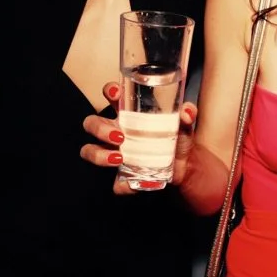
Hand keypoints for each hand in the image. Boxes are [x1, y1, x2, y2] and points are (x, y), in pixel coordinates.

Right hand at [81, 80, 196, 193]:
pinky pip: (113, 183)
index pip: (110, 96)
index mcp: (128, 114)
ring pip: (90, 151)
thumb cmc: (176, 139)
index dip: (109, 91)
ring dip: (99, 155)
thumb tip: (187, 111)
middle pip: (91, 123)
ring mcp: (114, 154)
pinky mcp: (121, 177)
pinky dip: (121, 184)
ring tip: (119, 158)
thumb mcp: (183, 125)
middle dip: (99, 128)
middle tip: (120, 136)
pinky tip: (131, 183)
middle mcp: (115, 131)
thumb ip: (186, 115)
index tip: (116, 94)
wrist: (186, 167)